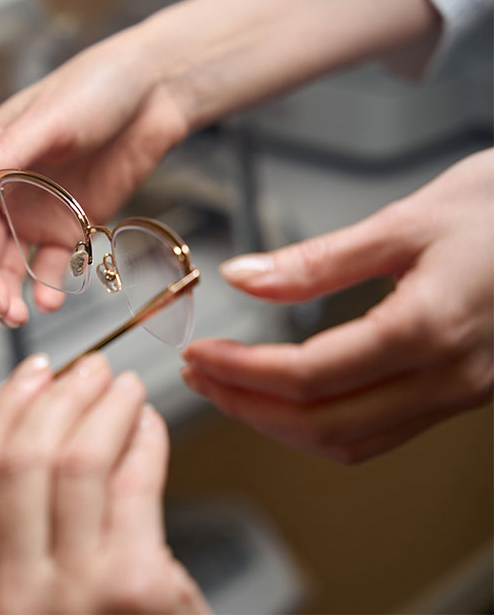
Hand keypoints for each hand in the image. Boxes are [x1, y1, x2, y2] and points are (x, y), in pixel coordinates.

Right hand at [0, 23, 190, 327]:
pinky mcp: (70, 226)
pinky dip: (49, 286)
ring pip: (13, 263)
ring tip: (16, 316)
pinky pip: (55, 264)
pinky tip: (50, 303)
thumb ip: (3, 154)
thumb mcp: (48, 120)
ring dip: (10, 291)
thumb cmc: (95, 88)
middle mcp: (4, 190)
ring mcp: (36, 211)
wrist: (155, 92)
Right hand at [0, 353, 207, 613]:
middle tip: (85, 368)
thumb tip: (40, 457)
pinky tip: (152, 426)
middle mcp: (7, 595)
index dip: (0, 415)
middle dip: (56, 398)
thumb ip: (8, 559)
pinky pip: (134, 488)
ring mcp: (70, 593)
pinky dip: (145, 444)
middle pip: (20, 460)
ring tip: (123, 385)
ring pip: (75, 462)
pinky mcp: (134, 591)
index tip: (27, 378)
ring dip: (102, 408)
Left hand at [182, 148, 493, 462]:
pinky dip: (322, 425)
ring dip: (280, 424)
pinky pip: (381, 433)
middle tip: (199, 378)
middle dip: (248, 407)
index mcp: (428, 329)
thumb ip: (318, 259)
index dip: (241, 373)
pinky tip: (290, 399)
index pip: (307, 375)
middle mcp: (447, 377)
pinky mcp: (461, 393)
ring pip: (351, 441)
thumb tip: (243, 278)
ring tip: (231, 390)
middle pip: (322, 424)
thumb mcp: (406, 219)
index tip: (198, 355)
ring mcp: (459, 394)